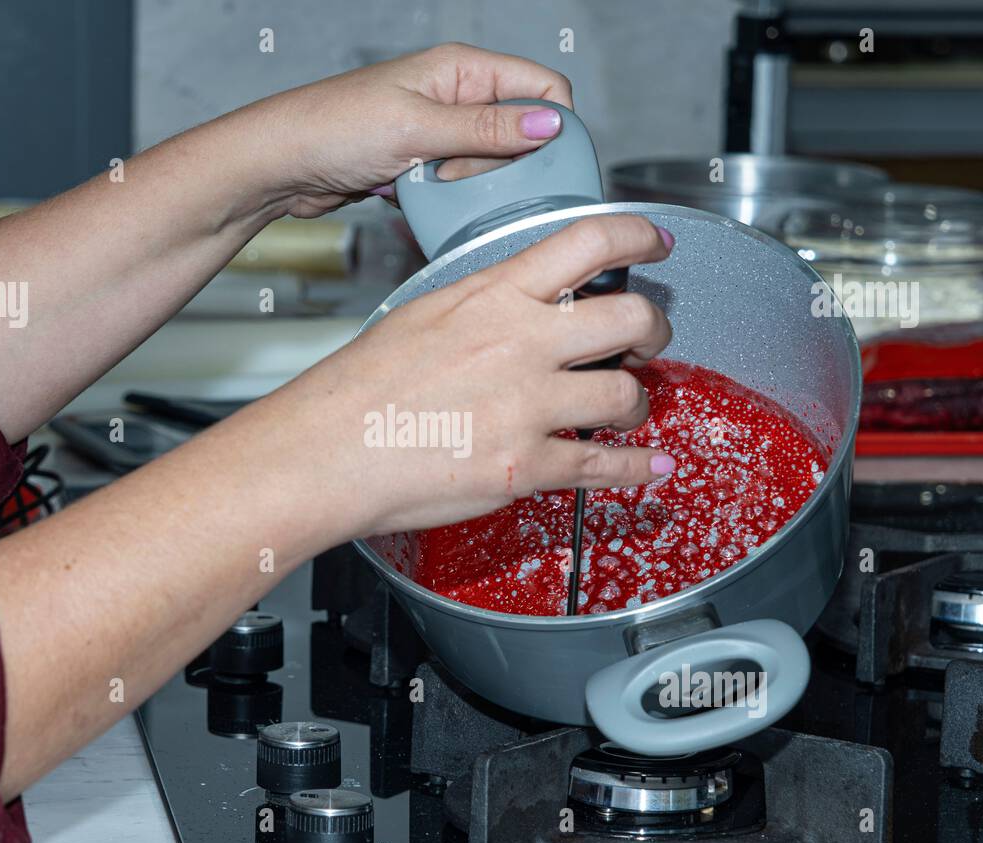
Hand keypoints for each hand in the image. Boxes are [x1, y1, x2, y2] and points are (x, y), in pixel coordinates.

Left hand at [243, 43, 574, 217]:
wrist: (282, 165)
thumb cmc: (332, 128)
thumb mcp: (418, 128)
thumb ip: (486, 129)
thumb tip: (549, 124)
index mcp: (462, 69)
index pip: (541, 87)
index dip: (551, 125)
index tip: (541, 162)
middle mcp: (457, 96)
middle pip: (520, 132)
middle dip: (504, 163)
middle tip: (466, 176)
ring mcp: (441, 131)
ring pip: (492, 164)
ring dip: (473, 185)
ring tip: (434, 185)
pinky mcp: (426, 164)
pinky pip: (461, 186)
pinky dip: (451, 198)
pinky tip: (422, 197)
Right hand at [254, 215, 674, 536]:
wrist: (327, 451)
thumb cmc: (358, 389)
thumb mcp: (422, 315)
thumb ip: (483, 304)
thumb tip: (517, 300)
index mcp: (492, 297)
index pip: (588, 241)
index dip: (638, 236)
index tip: (655, 243)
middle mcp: (520, 343)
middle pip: (631, 316)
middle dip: (655, 327)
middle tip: (650, 337)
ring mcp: (528, 406)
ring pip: (627, 394)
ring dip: (638, 403)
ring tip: (627, 408)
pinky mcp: (525, 465)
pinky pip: (603, 465)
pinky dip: (635, 467)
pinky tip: (649, 465)